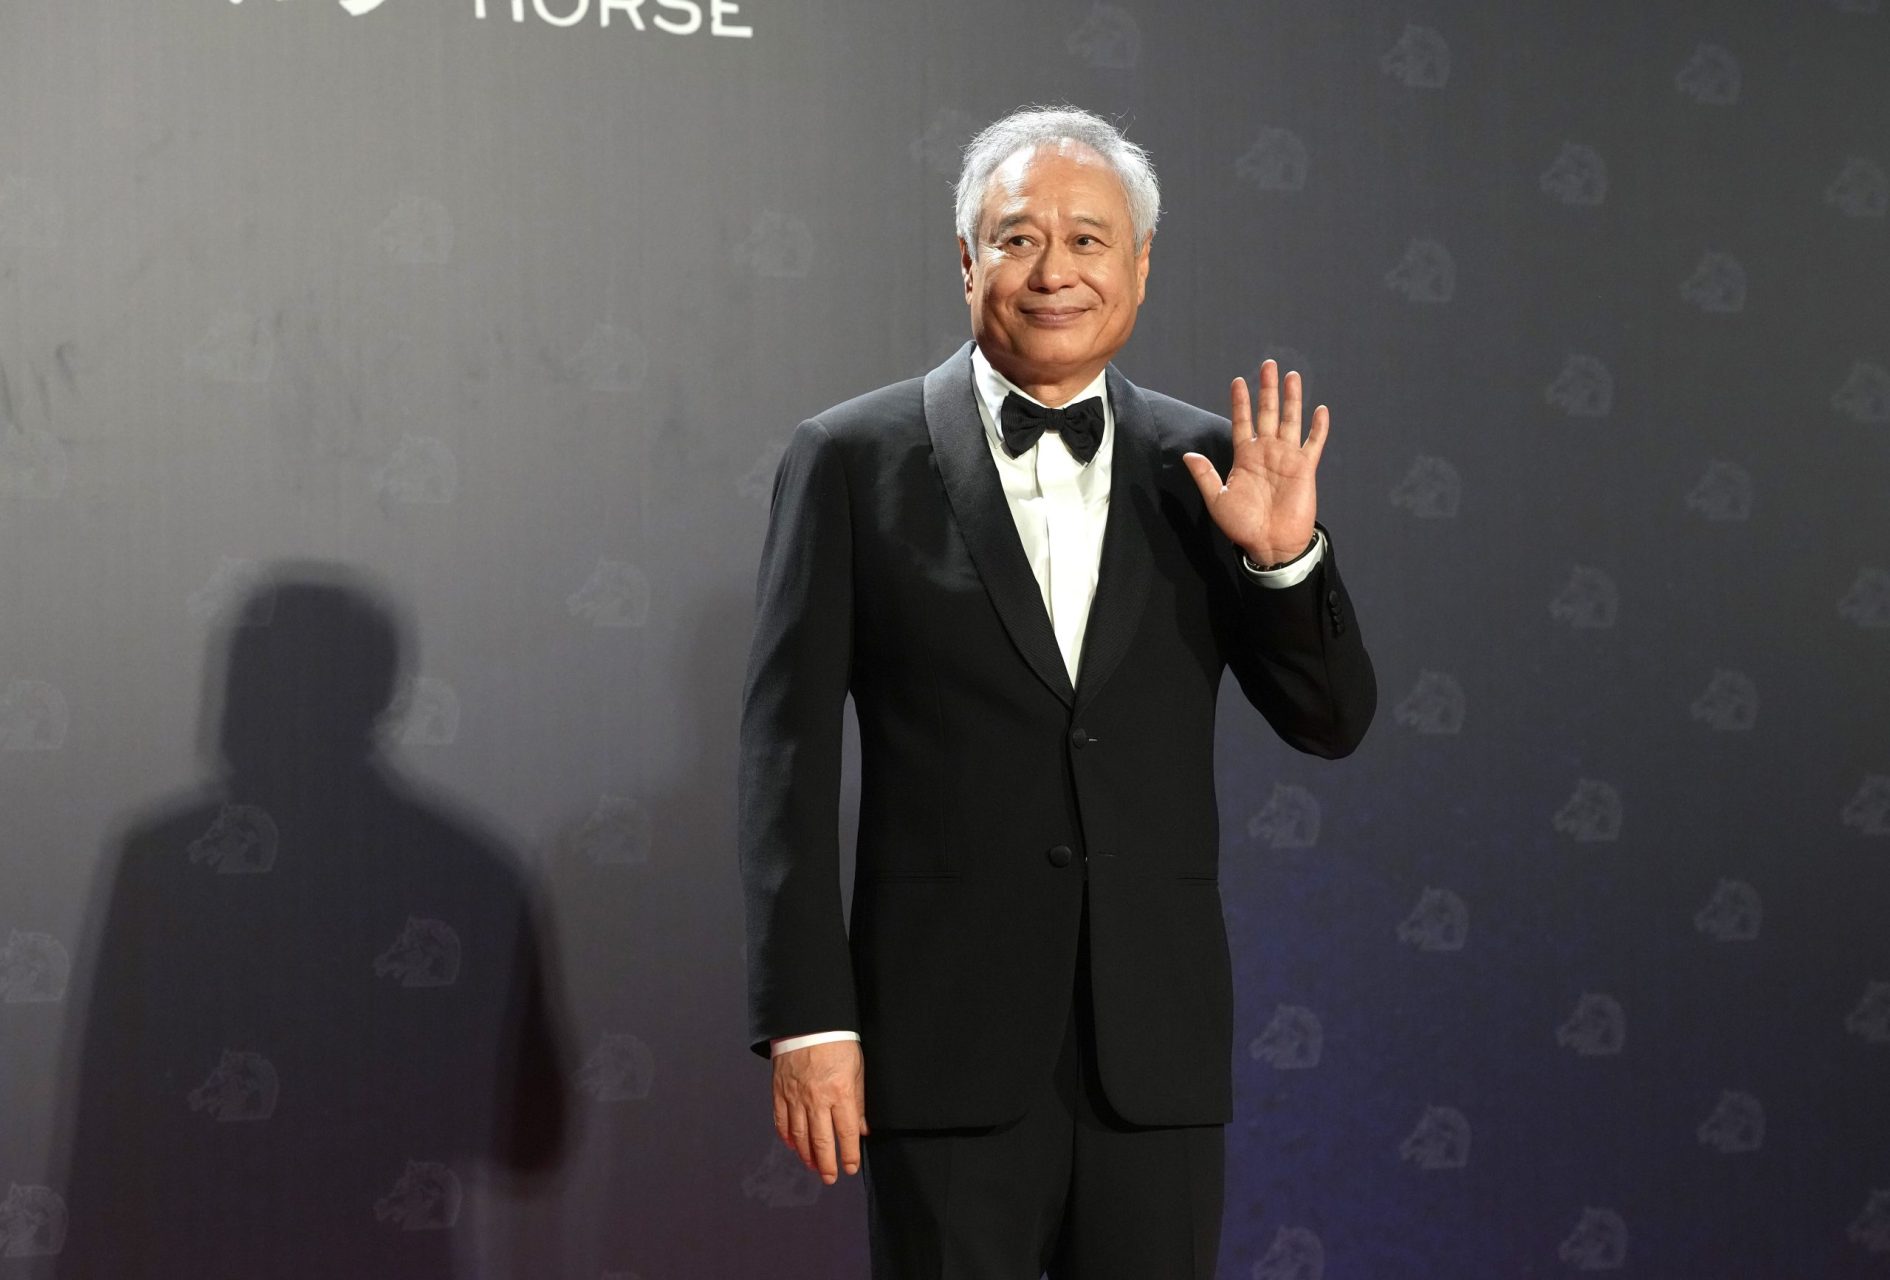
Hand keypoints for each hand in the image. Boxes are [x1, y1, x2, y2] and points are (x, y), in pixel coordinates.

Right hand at [771, 1039, 867, 1184]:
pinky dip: (787, 1137)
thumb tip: (862, 1130)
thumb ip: (859, 1102)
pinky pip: (781, 1121)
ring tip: (813, 1166)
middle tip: (830, 1177)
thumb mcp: (857, 1070)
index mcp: (840, 1093)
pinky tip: (793, 1146)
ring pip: (800, 1135)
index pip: (846, 1134)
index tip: (849, 1168)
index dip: (848, 1155)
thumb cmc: (837, 1043)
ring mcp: (795, 1097)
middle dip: (827, 1163)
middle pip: (821, 1140)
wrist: (807, 1023)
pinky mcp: (780, 1092)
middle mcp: (817, 1099)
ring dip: (807, 1155)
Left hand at [1182, 359, 1326, 564]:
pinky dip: (1318, 428)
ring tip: (1292, 376)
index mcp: (1245, 457)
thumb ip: (1206, 475)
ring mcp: (1286, 458)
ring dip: (1291, 398)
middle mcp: (1266, 452)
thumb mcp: (1218, 500)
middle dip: (1267, 389)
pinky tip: (1320, 409)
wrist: (1270, 544)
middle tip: (1268, 365)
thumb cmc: (1242, 526)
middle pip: (1267, 413)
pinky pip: (1313, 444)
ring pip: (1290, 420)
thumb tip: (1188, 455)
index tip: (1238, 381)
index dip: (1240, 402)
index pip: (1242, 422)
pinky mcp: (1304, 468)